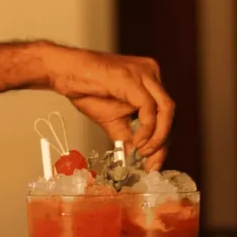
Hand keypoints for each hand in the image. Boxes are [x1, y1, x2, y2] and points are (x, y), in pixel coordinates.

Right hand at [46, 44, 174, 168]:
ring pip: (167, 110)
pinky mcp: (133, 79)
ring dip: (158, 137)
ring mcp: (144, 73)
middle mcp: (152, 73)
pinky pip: (149, 109)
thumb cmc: (87, 90)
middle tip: (151, 164)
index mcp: (150, 81)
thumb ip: (129, 137)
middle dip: (163, 143)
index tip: (153, 162)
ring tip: (143, 153)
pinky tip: (137, 142)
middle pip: (170, 113)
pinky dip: (147, 129)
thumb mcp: (113, 120)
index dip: (163, 140)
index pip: (166, 113)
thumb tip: (137, 159)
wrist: (66, 74)